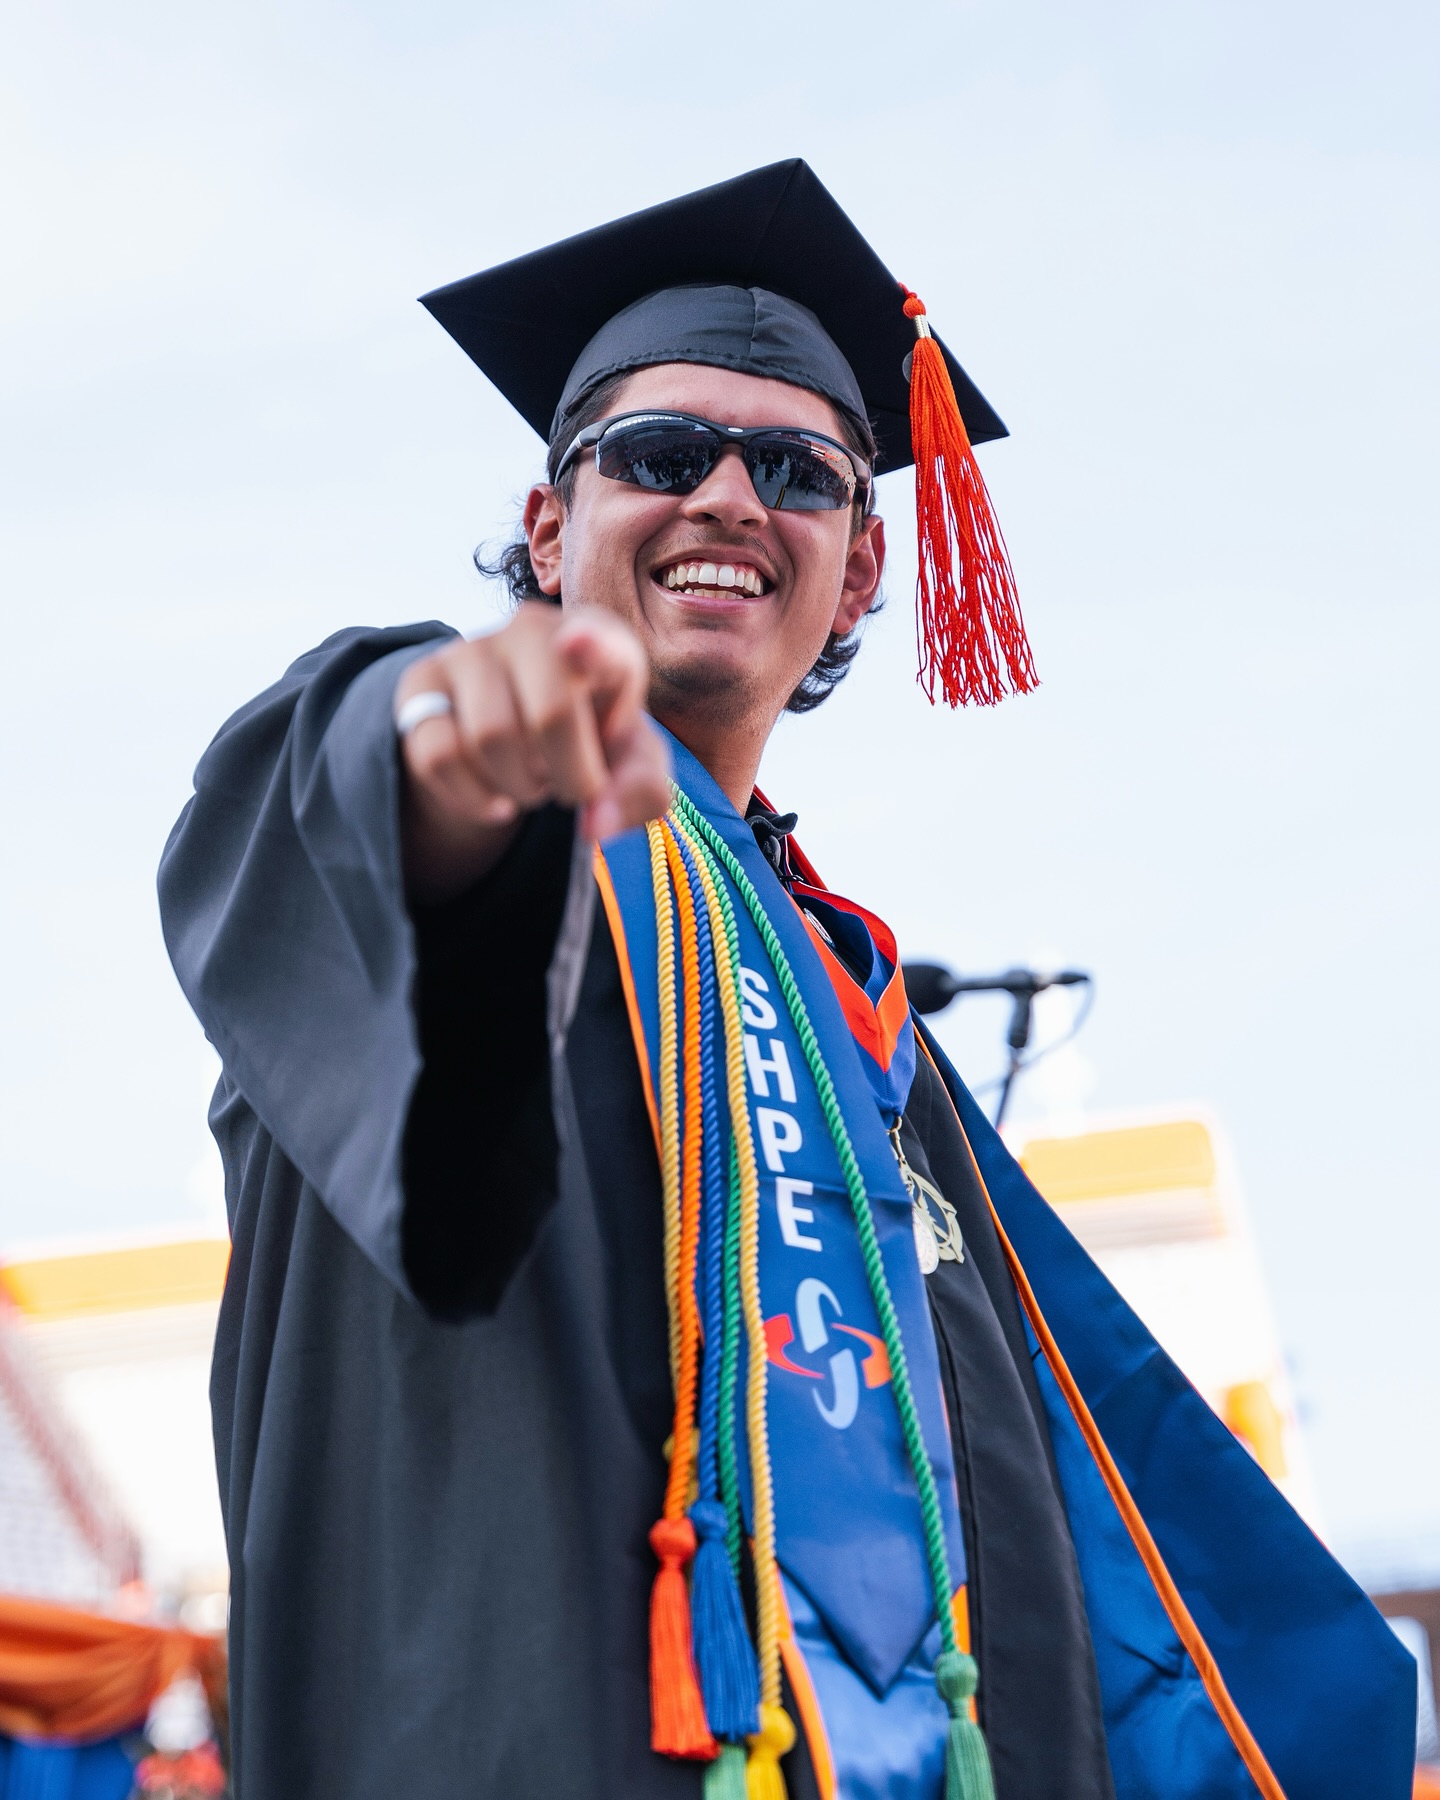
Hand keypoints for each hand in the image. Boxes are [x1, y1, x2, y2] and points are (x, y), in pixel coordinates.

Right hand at [397, 603, 672, 902]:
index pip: (596, 638)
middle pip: (551, 712)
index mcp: (598, 638)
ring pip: (490, 736)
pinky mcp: (421, 684)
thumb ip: (638, 791)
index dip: (590, 646)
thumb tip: (594, 824)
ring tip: (535, 781)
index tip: (577, 644)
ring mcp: (469, 651)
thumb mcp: (631, 765)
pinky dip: (473, 797)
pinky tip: (496, 801)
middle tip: (574, 787)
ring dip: (521, 786)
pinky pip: (438, 754)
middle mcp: (530, 630)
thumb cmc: (591, 739)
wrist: (522, 735)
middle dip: (570, 774)